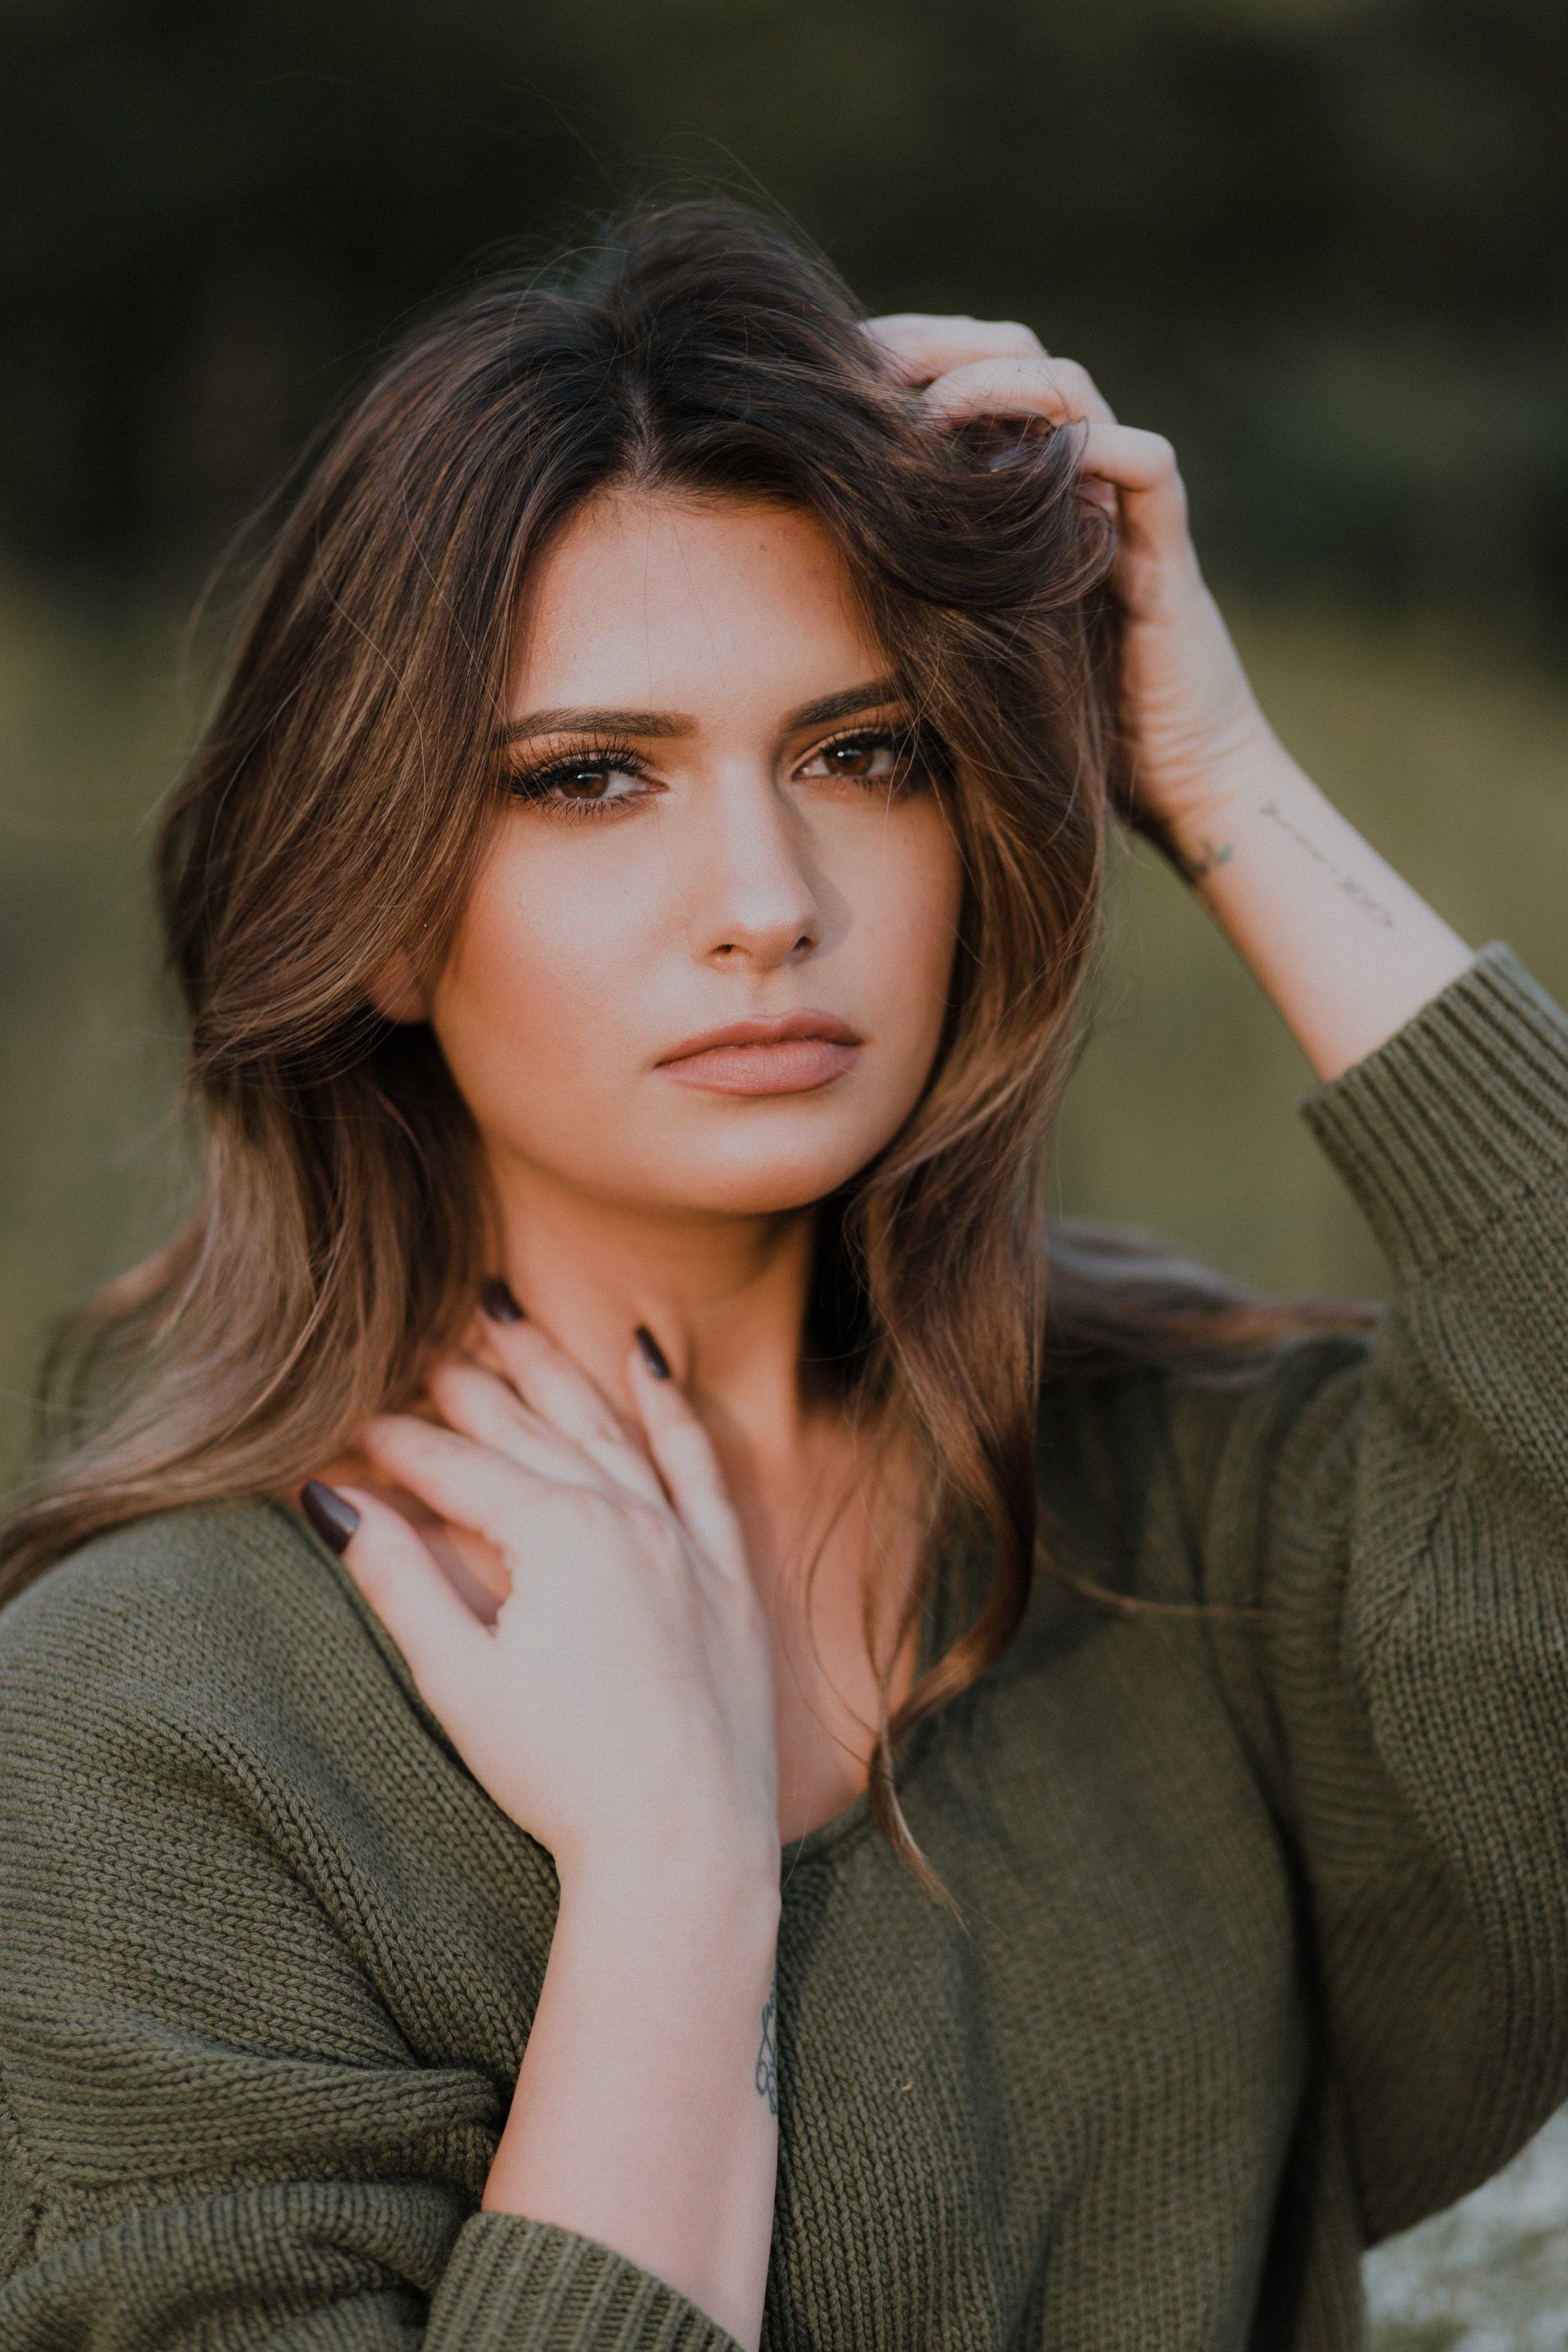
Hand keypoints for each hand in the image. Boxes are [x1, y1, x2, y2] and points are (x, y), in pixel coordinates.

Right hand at [316, 1314, 780, 1887]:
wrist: (683, 1843)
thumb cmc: (562, 1774)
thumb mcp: (458, 1677)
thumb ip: (398, 1578)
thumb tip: (332, 1500)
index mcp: (557, 1534)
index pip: (459, 1469)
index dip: (397, 1446)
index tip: (351, 1426)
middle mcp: (625, 1515)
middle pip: (530, 1432)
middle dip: (467, 1387)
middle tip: (419, 1348)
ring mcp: (681, 1537)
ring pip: (606, 1428)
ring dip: (552, 1370)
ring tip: (506, 1318)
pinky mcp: (725, 1569)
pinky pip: (699, 1465)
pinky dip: (670, 1407)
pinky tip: (648, 1357)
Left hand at [863, 312, 1279, 849]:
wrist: (1173, 787)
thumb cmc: (1051, 728)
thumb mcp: (950, 646)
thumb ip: (903, 595)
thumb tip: (795, 570)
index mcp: (1016, 491)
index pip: (961, 381)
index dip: (900, 360)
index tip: (825, 373)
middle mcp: (1072, 479)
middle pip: (1012, 357)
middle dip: (935, 346)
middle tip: (864, 369)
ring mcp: (1122, 506)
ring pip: (1072, 389)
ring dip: (996, 384)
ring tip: (926, 412)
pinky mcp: (1166, 550)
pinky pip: (1148, 465)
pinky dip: (1098, 446)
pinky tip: (1026, 466)